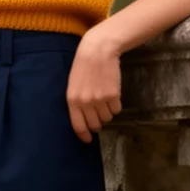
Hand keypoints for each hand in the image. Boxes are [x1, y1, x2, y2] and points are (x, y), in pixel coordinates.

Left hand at [65, 24, 122, 142]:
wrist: (98, 50)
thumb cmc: (83, 66)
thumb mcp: (73, 85)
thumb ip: (76, 102)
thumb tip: (84, 120)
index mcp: (72, 100)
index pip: (78, 126)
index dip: (84, 135)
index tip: (88, 140)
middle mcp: (85, 102)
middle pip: (95, 124)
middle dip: (98, 123)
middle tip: (99, 116)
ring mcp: (100, 99)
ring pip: (107, 117)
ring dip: (107, 113)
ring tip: (105, 99)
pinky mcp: (113, 95)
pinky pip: (116, 109)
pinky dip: (115, 105)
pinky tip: (112, 94)